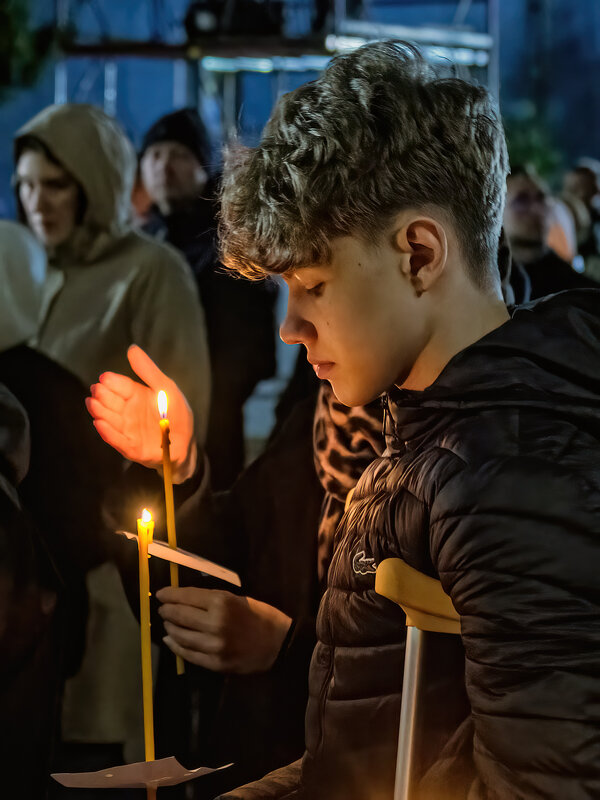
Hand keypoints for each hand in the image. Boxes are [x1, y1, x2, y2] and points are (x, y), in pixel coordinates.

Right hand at [86, 345, 195, 482]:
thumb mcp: (165, 388)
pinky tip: (99, 424)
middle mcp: (127, 412)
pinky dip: (108, 433)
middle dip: (102, 397)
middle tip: (96, 390)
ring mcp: (128, 430)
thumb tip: (132, 348)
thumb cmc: (176, 413)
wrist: (187, 443)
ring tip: (92, 404)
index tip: (104, 378)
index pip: (120, 387)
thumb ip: (148, 371)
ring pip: (110, 421)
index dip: (112, 382)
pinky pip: (118, 441)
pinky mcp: (131, 448)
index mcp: (135, 396)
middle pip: (111, 403)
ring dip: (100, 413)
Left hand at [156, 586, 292, 673]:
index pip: (187, 597)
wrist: (279, 644)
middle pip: (180, 615)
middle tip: (162, 609)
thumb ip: (212, 600)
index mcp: (222, 602)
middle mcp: (215, 623)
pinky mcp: (215, 663)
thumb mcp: (238, 599)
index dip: (170, 595)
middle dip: (167, 611)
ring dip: (170, 628)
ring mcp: (213, 645)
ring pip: (180, 636)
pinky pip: (188, 654)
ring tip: (167, 624)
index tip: (160, 594)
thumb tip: (186, 600)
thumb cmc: (261, 616)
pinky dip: (176, 647)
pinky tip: (171, 641)